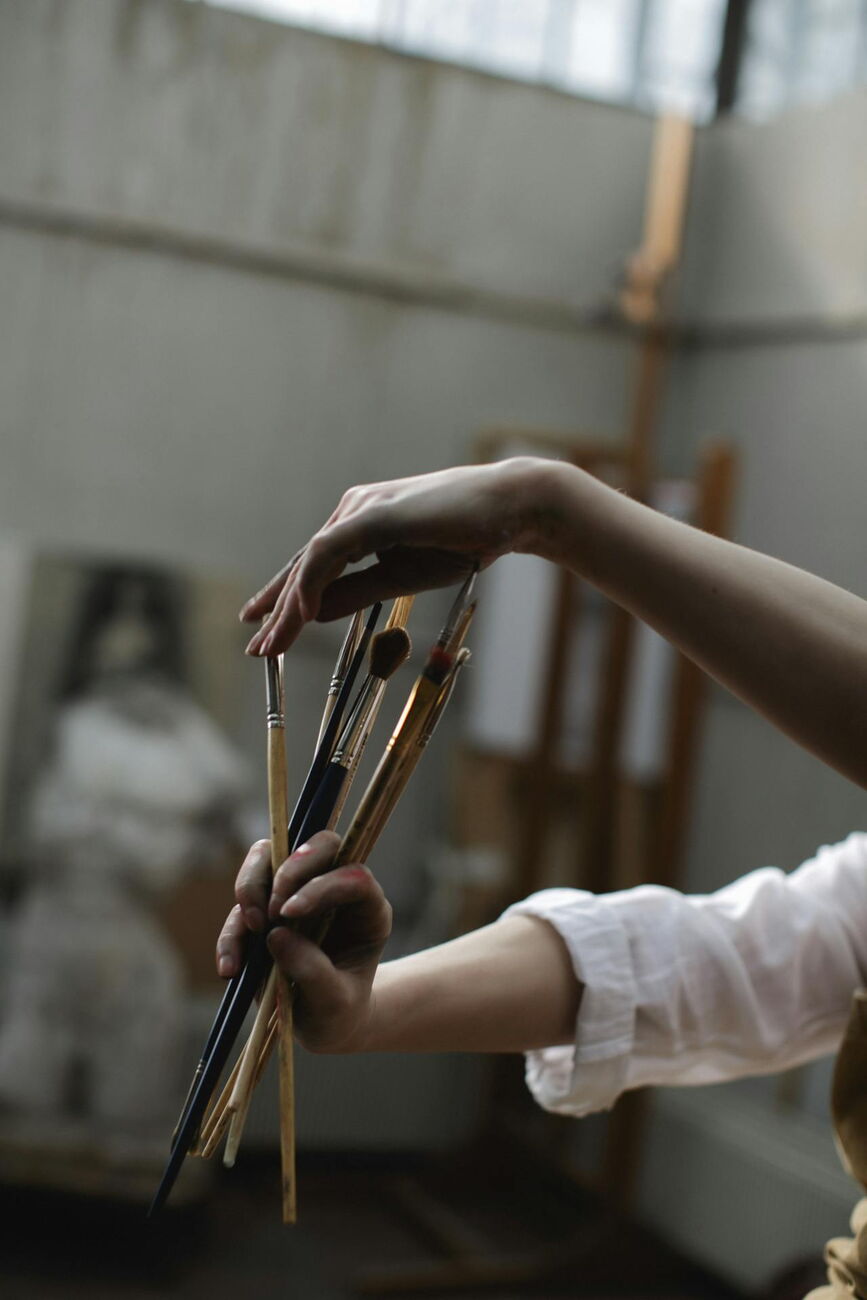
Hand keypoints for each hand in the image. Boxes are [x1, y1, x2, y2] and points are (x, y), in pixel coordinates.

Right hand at [215, 832, 391, 1053]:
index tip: (288, 914)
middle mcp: (336, 890)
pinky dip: (232, 929)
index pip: (354, 875)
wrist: (320, 1024)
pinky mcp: (267, 908)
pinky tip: (230, 968)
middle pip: (320, 844)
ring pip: (272, 854)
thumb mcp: (335, 1004)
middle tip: (271, 912)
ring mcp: (299, 892)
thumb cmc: (338, 1012)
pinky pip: (243, 899)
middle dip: (289, 868)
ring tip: (251, 929)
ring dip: (253, 886)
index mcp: (367, 909)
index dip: (320, 886)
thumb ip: (313, 971)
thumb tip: (277, 937)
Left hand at [240, 458, 559, 654]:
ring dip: (288, 606)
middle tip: (255, 647)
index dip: (288, 599)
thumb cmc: (463, 541)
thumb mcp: (402, 578)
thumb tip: (316, 613)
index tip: (268, 632)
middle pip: (304, 565)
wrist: (509, 512)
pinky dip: (310, 586)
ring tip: (271, 643)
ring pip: (310, 562)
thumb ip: (358, 592)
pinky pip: (329, 553)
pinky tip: (298, 615)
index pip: (315, 566)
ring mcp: (361, 508)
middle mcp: (354, 510)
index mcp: (361, 523)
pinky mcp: (374, 513)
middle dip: (277, 609)